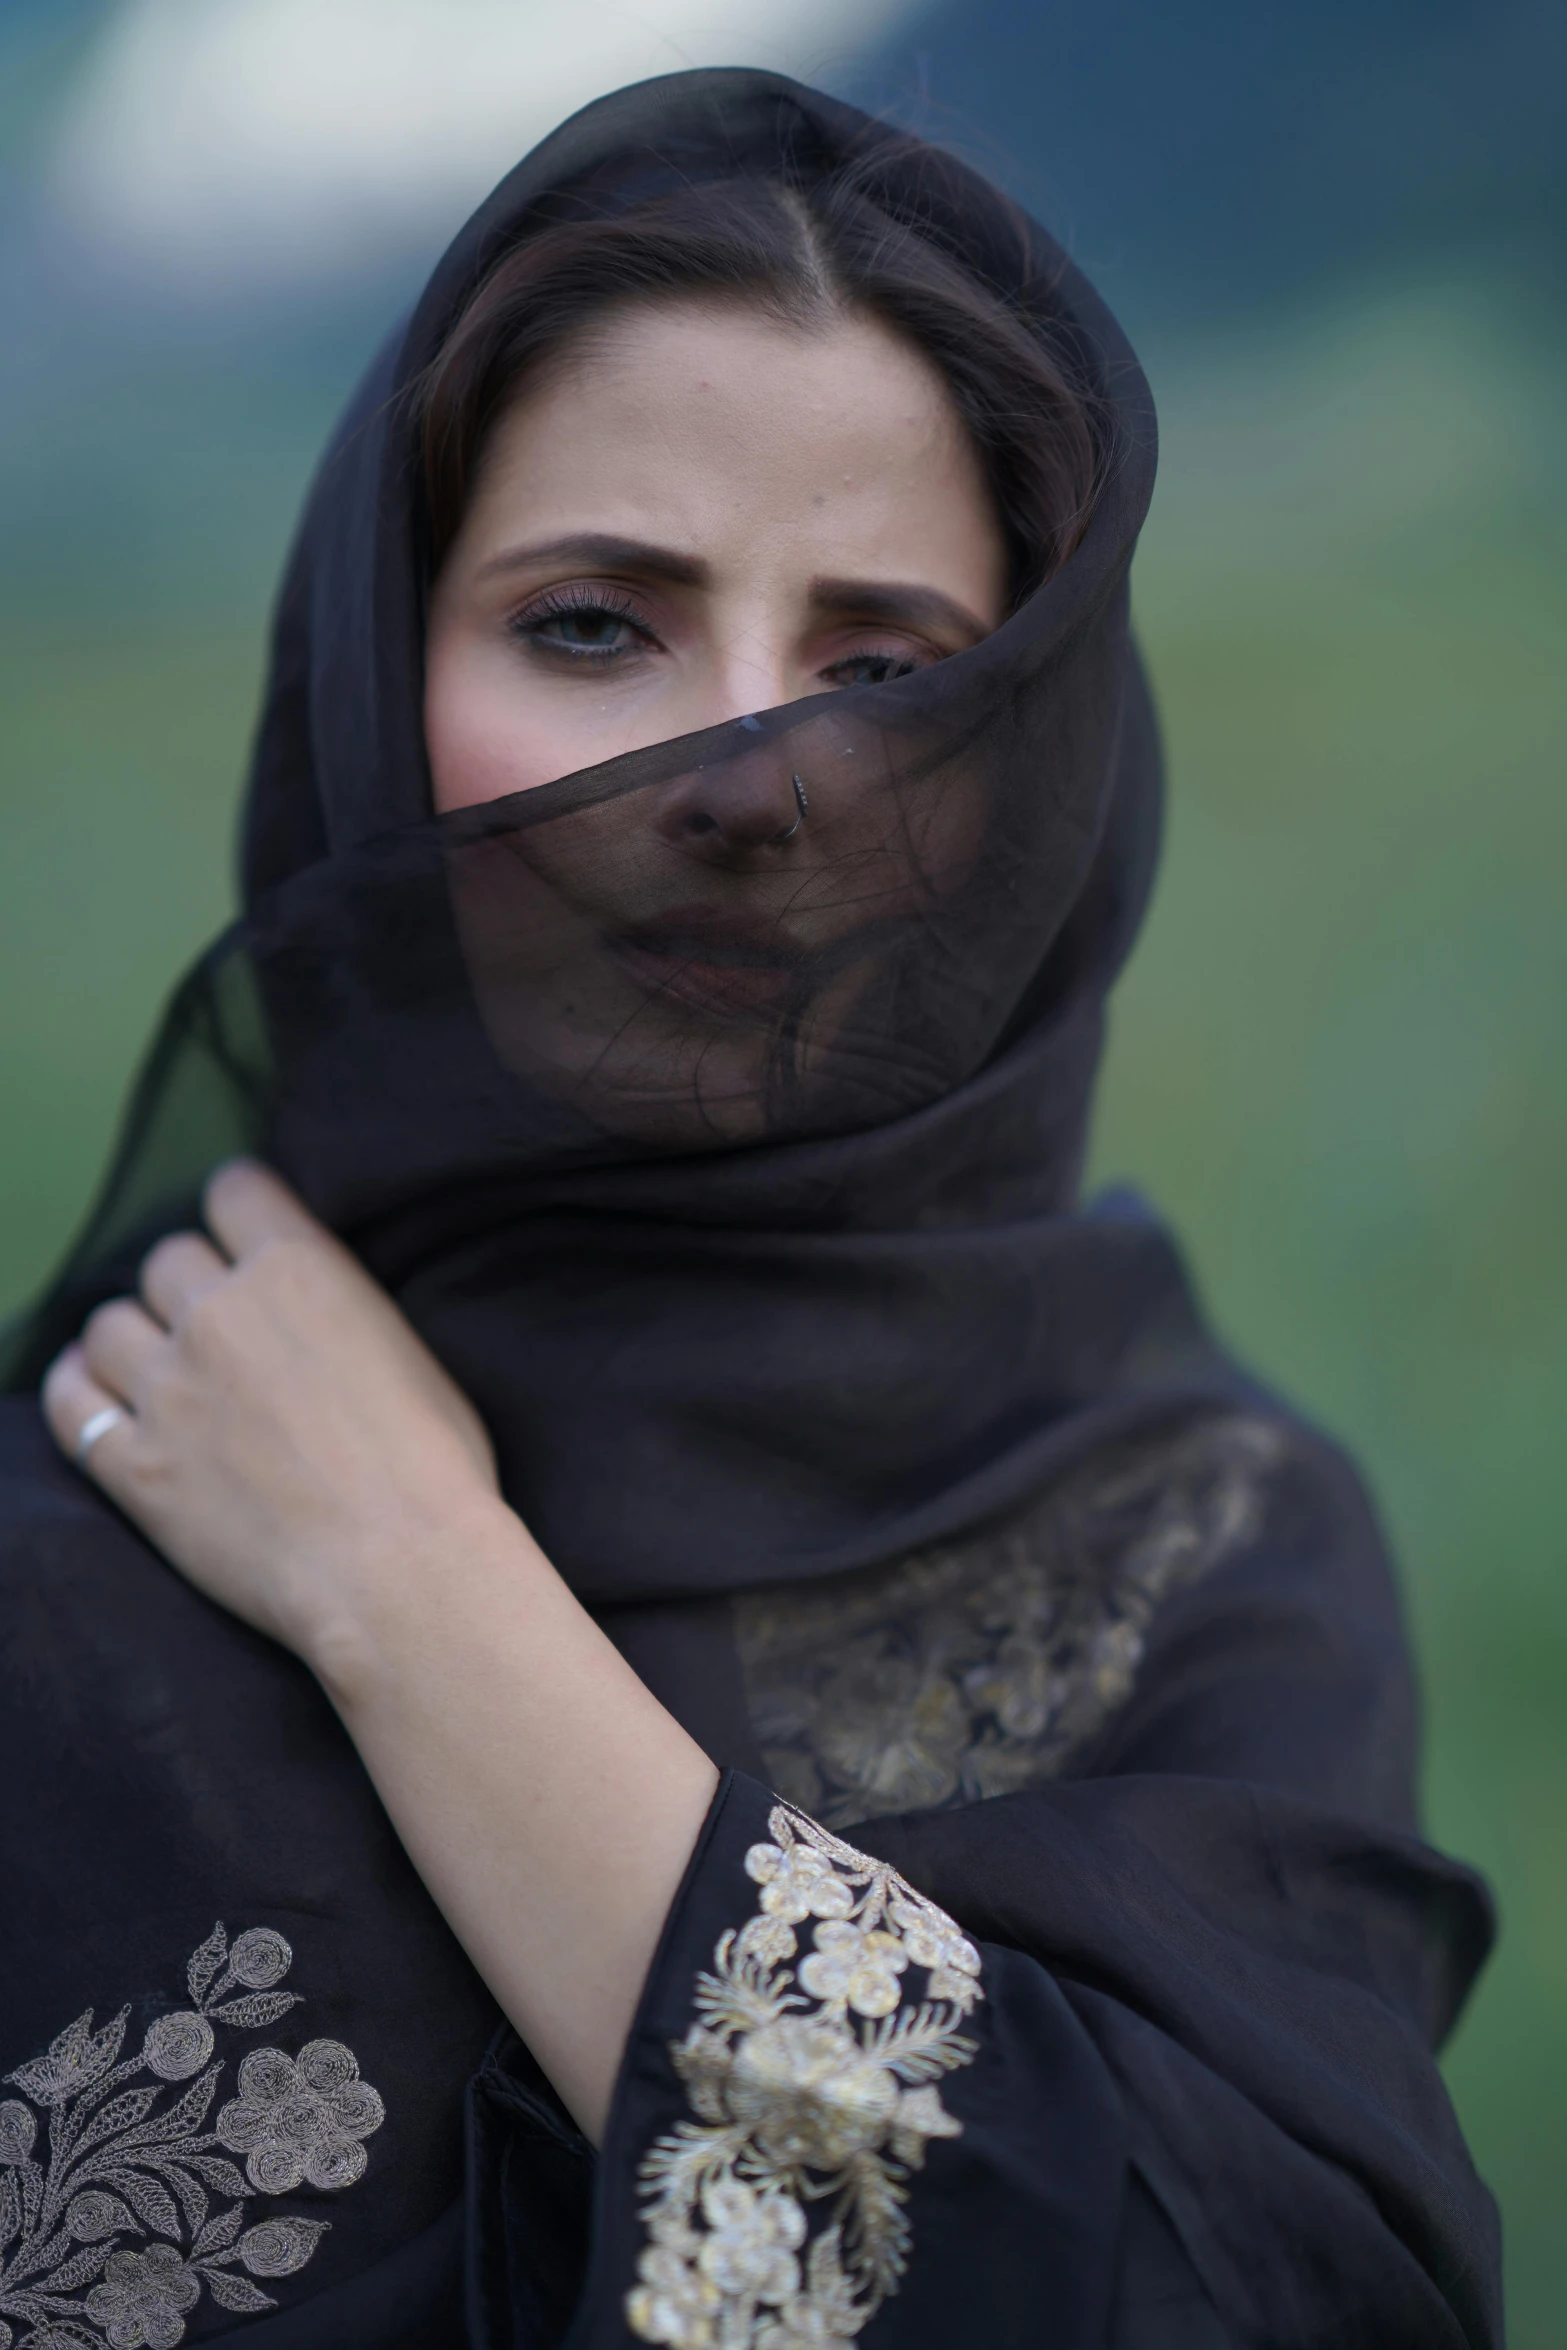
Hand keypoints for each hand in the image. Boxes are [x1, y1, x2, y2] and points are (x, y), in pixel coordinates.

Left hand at [42, 1160, 501, 1673]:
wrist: (402, 1572)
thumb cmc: (437, 1471)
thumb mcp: (413, 1353)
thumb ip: (344, 1310)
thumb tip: (319, 1310)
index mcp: (301, 1271)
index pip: (234, 1190)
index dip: (238, 1212)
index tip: (244, 1239)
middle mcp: (222, 1315)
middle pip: (169, 1259)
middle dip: (191, 1287)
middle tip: (219, 1330)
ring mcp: (170, 1390)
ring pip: (109, 1325)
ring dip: (133, 1340)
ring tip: (158, 1370)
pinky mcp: (137, 1467)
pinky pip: (68, 1405)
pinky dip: (74, 1391)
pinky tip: (93, 1395)